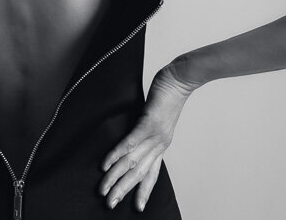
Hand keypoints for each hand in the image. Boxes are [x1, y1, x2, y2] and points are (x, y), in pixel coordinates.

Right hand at [99, 65, 191, 211]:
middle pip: (140, 172)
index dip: (144, 190)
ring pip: (132, 161)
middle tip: (111, 204)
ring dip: (116, 177)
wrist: (180, 78)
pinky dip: (117, 155)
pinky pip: (130, 142)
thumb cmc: (169, 94)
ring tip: (104, 190)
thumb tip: (133, 136)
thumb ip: (147, 128)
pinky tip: (106, 164)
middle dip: (124, 190)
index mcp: (162, 143)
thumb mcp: (160, 117)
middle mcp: (159, 143)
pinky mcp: (148, 122)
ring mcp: (154, 134)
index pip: (153, 172)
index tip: (138, 207)